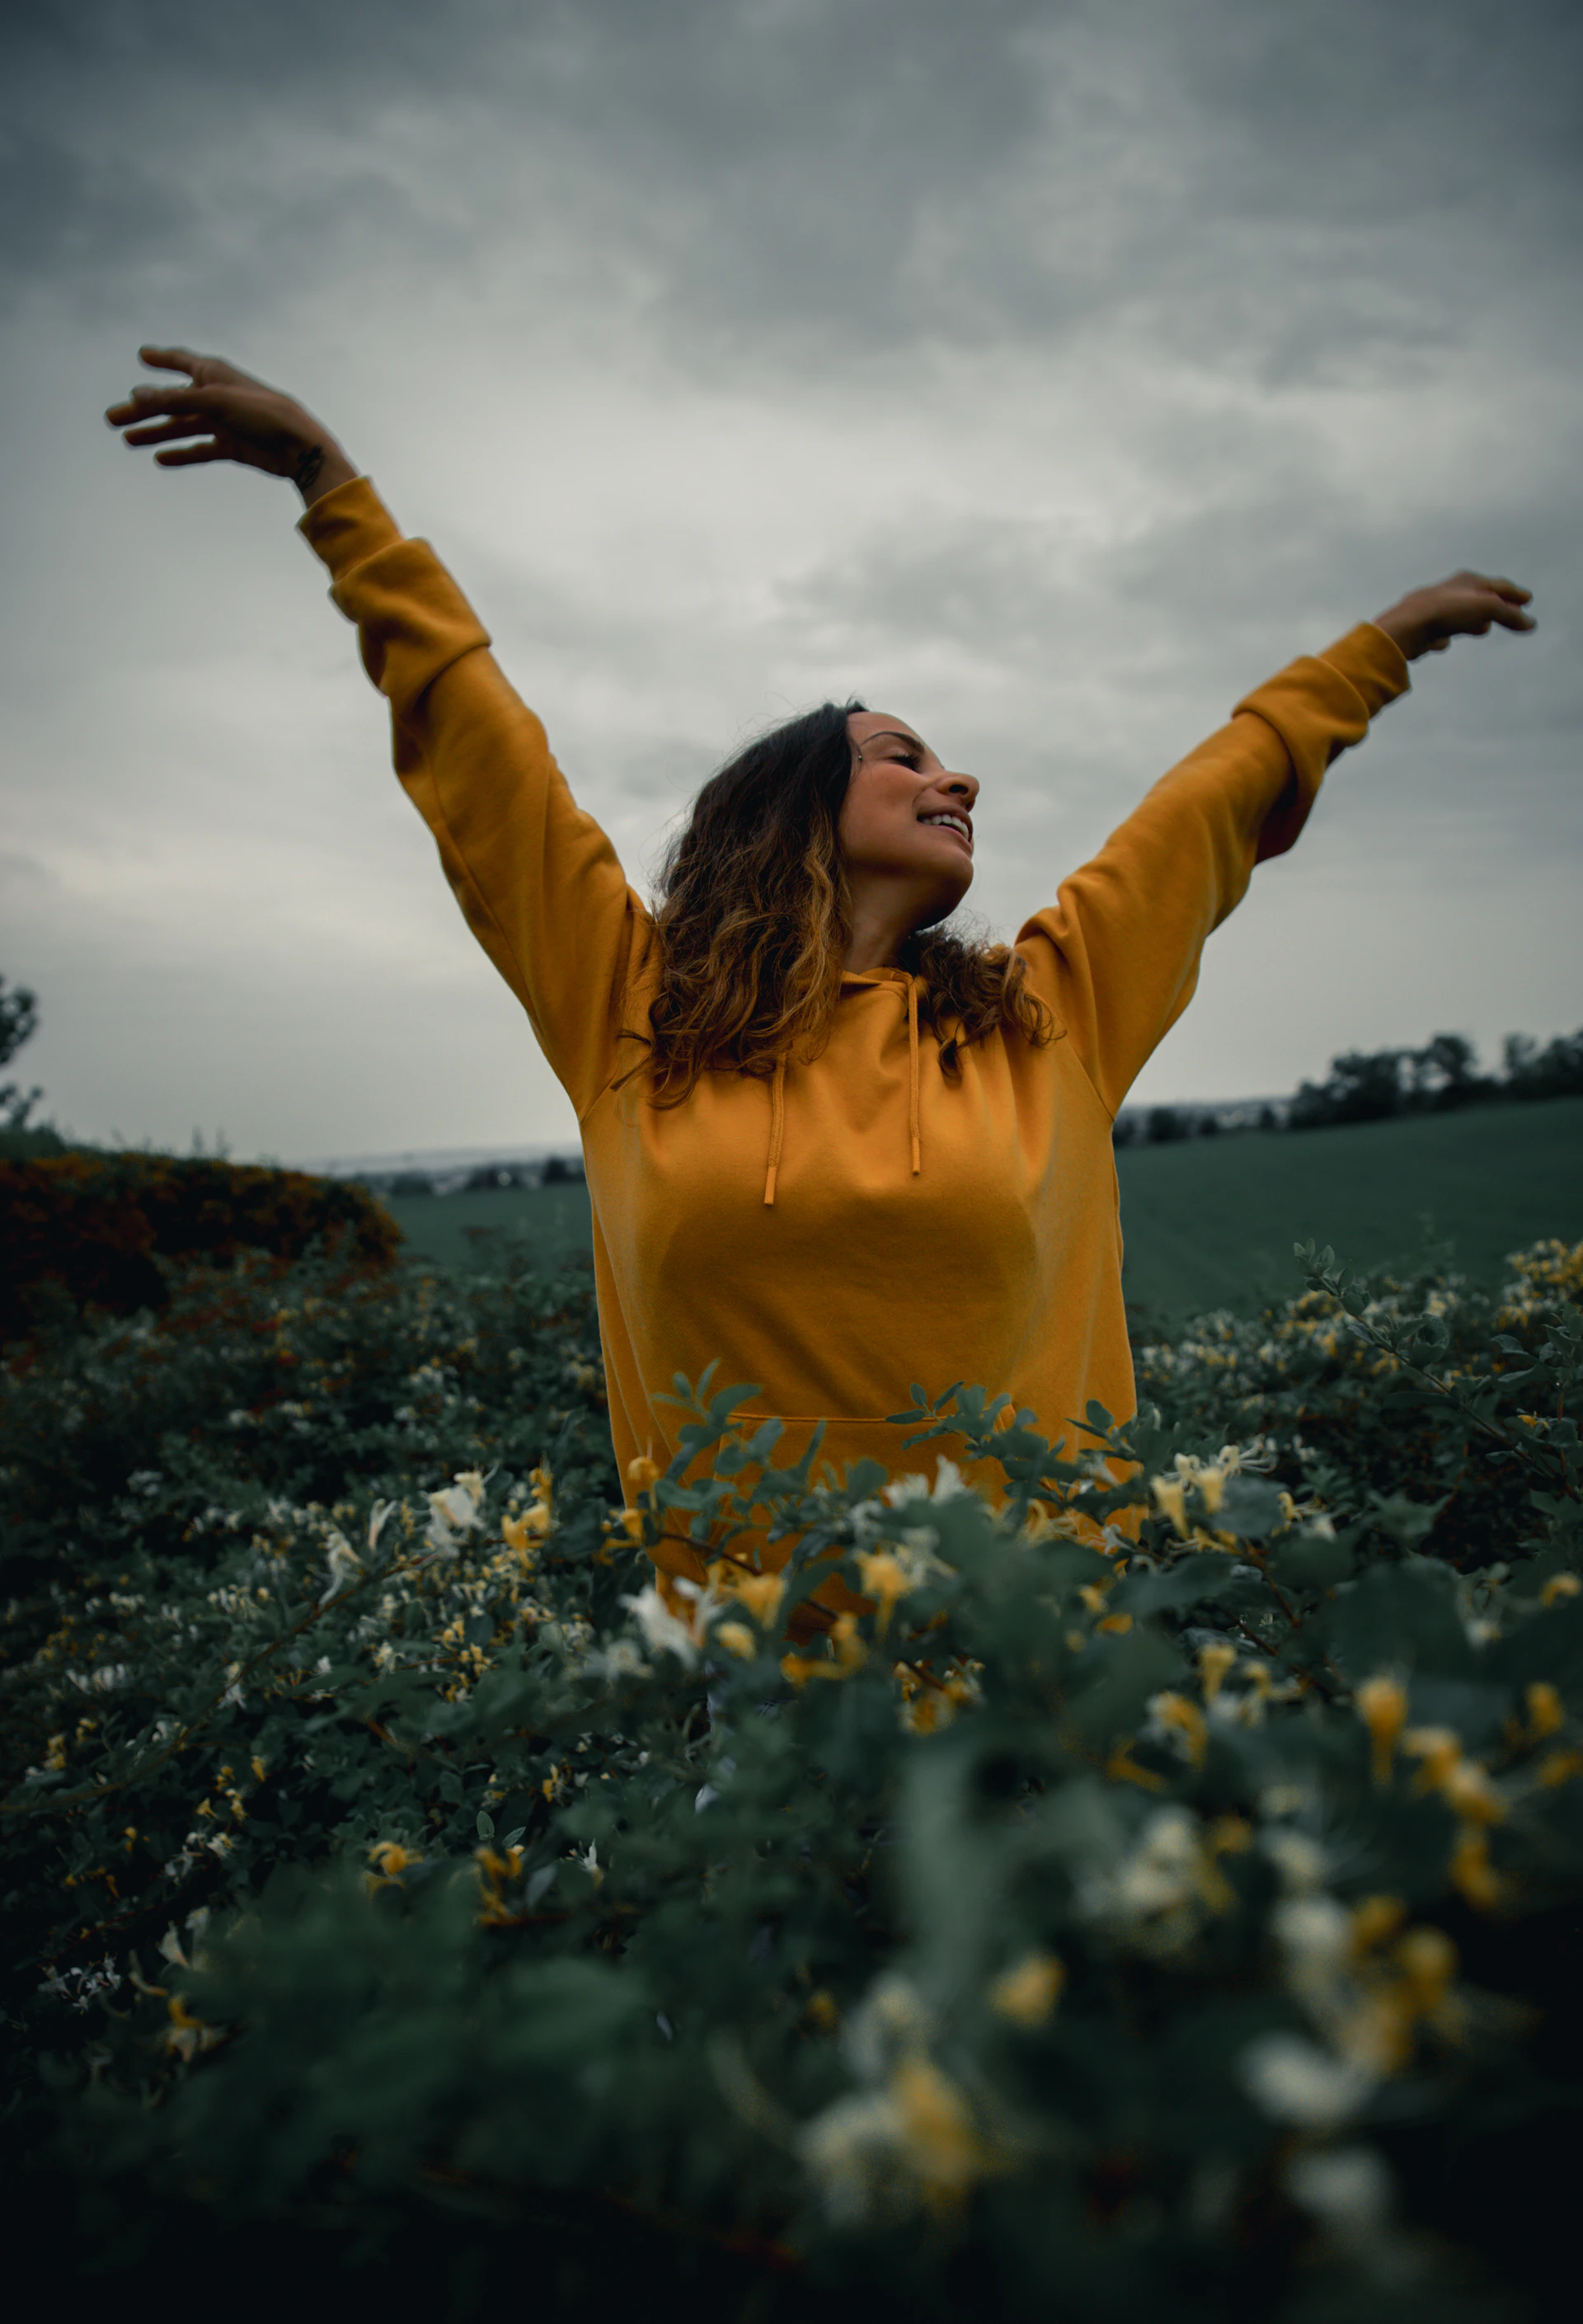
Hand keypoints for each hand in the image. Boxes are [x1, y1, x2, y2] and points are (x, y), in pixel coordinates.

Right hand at [104, 346, 358, 505]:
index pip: (182, 362)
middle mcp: (218, 396)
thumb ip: (174, 400)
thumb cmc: (263, 414)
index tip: (143, 355)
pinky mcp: (234, 446)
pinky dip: (182, 454)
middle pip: (173, 401)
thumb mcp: (214, 402)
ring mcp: (226, 422)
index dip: (162, 358)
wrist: (300, 448)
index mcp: (216, 374)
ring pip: (183, 427)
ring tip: (128, 440)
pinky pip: (201, 449)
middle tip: (112, 418)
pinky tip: (161, 459)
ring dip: (157, 433)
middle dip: (143, 409)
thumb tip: (136, 396)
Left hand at [1371, 570, 1535, 661]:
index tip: (1527, 600)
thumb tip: (1530, 623)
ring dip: (1472, 622)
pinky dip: (1444, 637)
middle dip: (1495, 606)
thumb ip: (1510, 615)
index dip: (1515, 594)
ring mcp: (1434, 610)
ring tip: (1482, 629)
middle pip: (1479, 599)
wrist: (1403, 628)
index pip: (1498, 586)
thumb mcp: (1486, 608)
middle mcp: (1449, 592)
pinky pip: (1439, 633)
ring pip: (1459, 616)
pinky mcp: (1421, 630)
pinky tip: (1441, 644)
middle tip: (1509, 613)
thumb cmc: (1445, 612)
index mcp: (1467, 581)